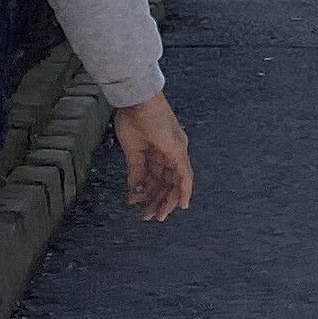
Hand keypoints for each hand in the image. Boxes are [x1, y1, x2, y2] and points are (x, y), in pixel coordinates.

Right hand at [112, 94, 195, 220]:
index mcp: (161, 149)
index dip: (149, 192)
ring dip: (167, 200)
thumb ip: (135, 171)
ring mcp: (177, 150)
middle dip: (157, 200)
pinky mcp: (178, 151)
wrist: (136, 101)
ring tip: (158, 216)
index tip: (140, 206)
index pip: (157, 176)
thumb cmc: (132, 117)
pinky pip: (185, 174)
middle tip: (150, 217)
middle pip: (167, 181)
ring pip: (176, 182)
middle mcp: (173, 151)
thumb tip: (134, 190)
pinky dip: (184, 190)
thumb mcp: (132, 151)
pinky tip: (181, 204)